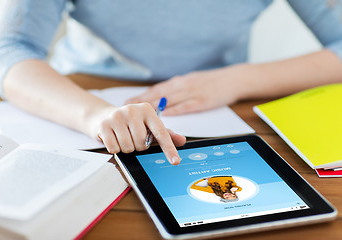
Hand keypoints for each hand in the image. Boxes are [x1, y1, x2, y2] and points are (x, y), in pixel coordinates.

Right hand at [93, 103, 185, 164]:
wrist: (103, 116)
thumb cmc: (130, 123)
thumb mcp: (148, 125)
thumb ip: (165, 133)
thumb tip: (182, 140)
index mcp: (147, 110)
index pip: (161, 132)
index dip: (169, 149)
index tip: (175, 161)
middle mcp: (133, 110)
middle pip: (142, 143)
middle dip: (138, 146)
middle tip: (133, 138)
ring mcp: (117, 116)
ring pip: (128, 147)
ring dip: (127, 148)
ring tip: (123, 137)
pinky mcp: (104, 125)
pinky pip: (114, 148)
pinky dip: (115, 148)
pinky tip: (114, 138)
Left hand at [126, 64, 250, 114]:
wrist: (234, 79)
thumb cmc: (212, 81)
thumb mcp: (193, 80)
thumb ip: (178, 88)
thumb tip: (163, 96)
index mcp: (180, 81)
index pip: (157, 89)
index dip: (142, 95)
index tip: (129, 101)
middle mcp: (183, 85)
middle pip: (159, 94)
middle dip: (142, 101)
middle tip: (127, 108)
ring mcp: (193, 93)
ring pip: (169, 100)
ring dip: (153, 107)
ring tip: (140, 113)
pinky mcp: (203, 101)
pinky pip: (186, 106)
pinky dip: (174, 110)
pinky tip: (165, 116)